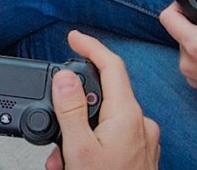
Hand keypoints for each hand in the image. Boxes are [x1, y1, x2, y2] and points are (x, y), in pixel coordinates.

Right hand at [45, 31, 159, 169]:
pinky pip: (112, 137)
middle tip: (53, 121)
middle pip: (104, 94)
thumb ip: (71, 109)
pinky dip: (90, 143)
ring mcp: (143, 141)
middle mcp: (141, 124)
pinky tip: (74, 163)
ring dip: (78, 131)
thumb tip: (65, 77)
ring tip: (60, 157)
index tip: (74, 38)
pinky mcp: (140, 155)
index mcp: (128, 115)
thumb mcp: (79, 149)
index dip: (91, 47)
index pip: (111, 66)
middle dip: (73, 104)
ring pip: (104, 119)